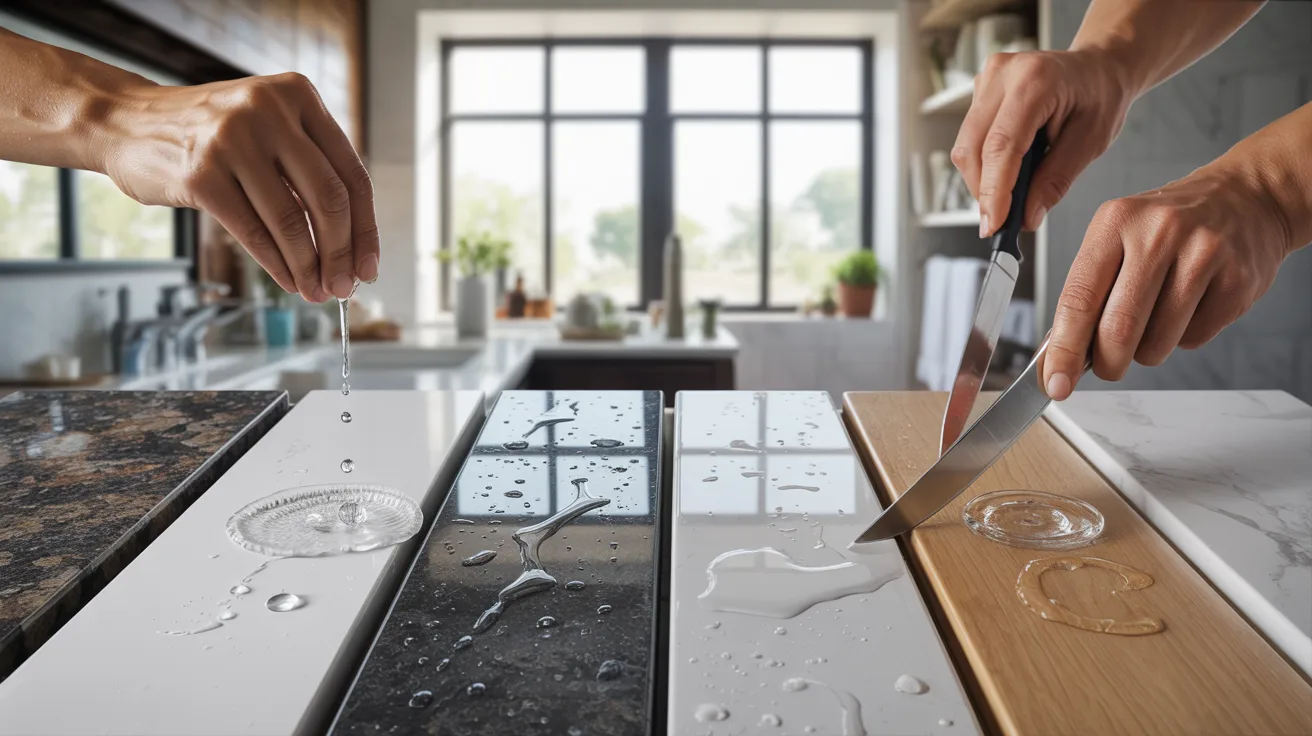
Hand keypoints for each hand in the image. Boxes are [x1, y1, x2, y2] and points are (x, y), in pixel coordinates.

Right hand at [97, 73, 377, 301]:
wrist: (125, 121)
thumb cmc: (207, 133)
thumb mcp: (267, 125)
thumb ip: (308, 164)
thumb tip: (353, 241)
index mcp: (299, 95)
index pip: (351, 174)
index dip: (366, 228)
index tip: (369, 265)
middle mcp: (270, 111)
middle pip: (329, 199)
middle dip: (342, 253)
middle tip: (345, 287)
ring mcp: (233, 141)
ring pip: (291, 221)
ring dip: (309, 266)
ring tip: (317, 291)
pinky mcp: (200, 175)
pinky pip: (253, 231)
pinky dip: (277, 264)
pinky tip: (288, 281)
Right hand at [952, 49, 1133, 235]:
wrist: (1098, 67)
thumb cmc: (1100, 98)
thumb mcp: (1091, 142)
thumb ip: (1056, 180)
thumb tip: (1026, 218)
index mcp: (1036, 80)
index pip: (1001, 145)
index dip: (994, 190)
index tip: (993, 225)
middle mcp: (1003, 74)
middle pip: (973, 148)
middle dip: (983, 191)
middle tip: (1001, 222)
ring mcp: (987, 79)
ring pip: (966, 146)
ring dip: (982, 180)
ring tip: (1010, 195)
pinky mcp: (979, 89)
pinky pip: (970, 138)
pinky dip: (984, 164)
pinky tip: (1008, 169)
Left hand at [1042, 165, 1291, 398]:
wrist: (1244, 198)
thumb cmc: (1168, 227)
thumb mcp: (1117, 237)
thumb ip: (1088, 290)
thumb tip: (1059, 353)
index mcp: (1115, 222)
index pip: (1079, 298)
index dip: (1064, 350)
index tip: (1056, 383)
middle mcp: (1159, 233)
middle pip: (1118, 328)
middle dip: (1107, 363)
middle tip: (1107, 367)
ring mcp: (1203, 254)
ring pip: (1158, 342)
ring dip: (1147, 351)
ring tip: (1155, 321)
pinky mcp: (1238, 280)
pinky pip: (1195, 338)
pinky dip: (1183, 338)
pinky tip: (1190, 307)